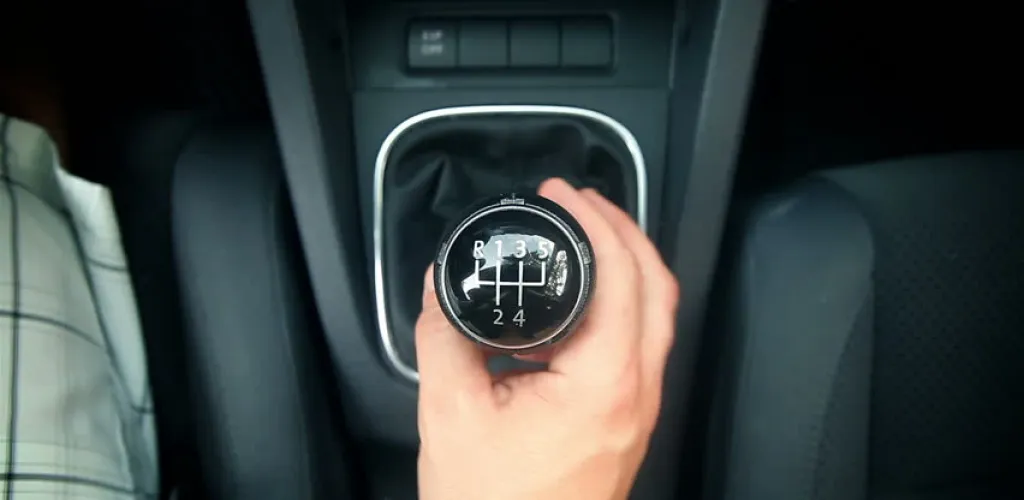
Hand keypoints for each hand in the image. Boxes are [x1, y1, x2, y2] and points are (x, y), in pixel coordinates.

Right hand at [416, 178, 679, 499]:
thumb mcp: (449, 412)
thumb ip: (444, 336)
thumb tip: (439, 286)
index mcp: (602, 385)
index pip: (624, 277)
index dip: (598, 221)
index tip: (564, 195)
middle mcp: (635, 394)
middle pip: (658, 288)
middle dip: (624, 231)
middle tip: (580, 202)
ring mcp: (637, 411)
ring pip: (654, 317)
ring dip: (626, 267)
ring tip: (580, 240)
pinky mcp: (625, 423)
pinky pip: (635, 346)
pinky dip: (616, 306)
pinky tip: (572, 304)